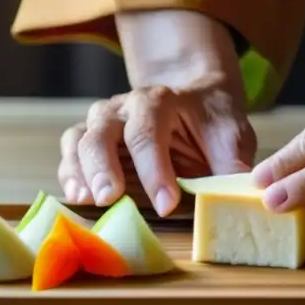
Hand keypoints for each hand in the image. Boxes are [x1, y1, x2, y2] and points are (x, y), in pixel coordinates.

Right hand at [58, 73, 255, 216]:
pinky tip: (77, 198)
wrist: (196, 102)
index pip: (148, 133)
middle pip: (102, 132)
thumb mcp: (231, 135)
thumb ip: (231, 162)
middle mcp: (124, 107)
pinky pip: (70, 152)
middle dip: (103, 167)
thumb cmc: (212, 122)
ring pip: (79, 139)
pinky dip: (69, 174)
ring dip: (80, 171)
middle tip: (110, 198)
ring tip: (88, 200)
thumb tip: (235, 195)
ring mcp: (103, 121)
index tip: (167, 203)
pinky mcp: (91, 138)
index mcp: (160, 100)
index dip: (154, 170)